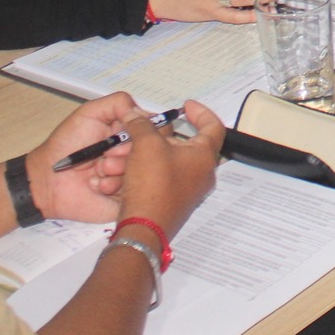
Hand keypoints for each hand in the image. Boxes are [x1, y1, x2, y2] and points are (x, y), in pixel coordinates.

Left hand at [27, 92, 142, 224]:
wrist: (48, 180)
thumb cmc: (66, 144)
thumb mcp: (89, 113)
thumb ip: (118, 103)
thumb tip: (144, 112)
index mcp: (129, 134)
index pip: (157, 129)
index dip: (146, 131)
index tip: (125, 133)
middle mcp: (134, 155)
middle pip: (154, 151)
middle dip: (127, 151)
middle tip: (106, 155)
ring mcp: (132, 177)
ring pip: (143, 172)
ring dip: (117, 170)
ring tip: (97, 171)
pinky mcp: (126, 198)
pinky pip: (132, 192)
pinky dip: (111, 186)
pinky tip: (95, 185)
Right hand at [114, 100, 226, 242]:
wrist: (142, 229)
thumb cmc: (152, 186)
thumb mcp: (146, 145)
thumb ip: (142, 124)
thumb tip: (135, 115)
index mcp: (204, 157)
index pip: (213, 126)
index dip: (200, 112)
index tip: (186, 106)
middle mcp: (200, 174)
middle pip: (182, 144)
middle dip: (155, 136)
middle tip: (140, 131)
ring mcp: (187, 190)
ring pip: (165, 162)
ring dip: (142, 154)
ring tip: (122, 154)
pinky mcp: (172, 201)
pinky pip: (158, 178)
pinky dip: (141, 171)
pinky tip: (121, 171)